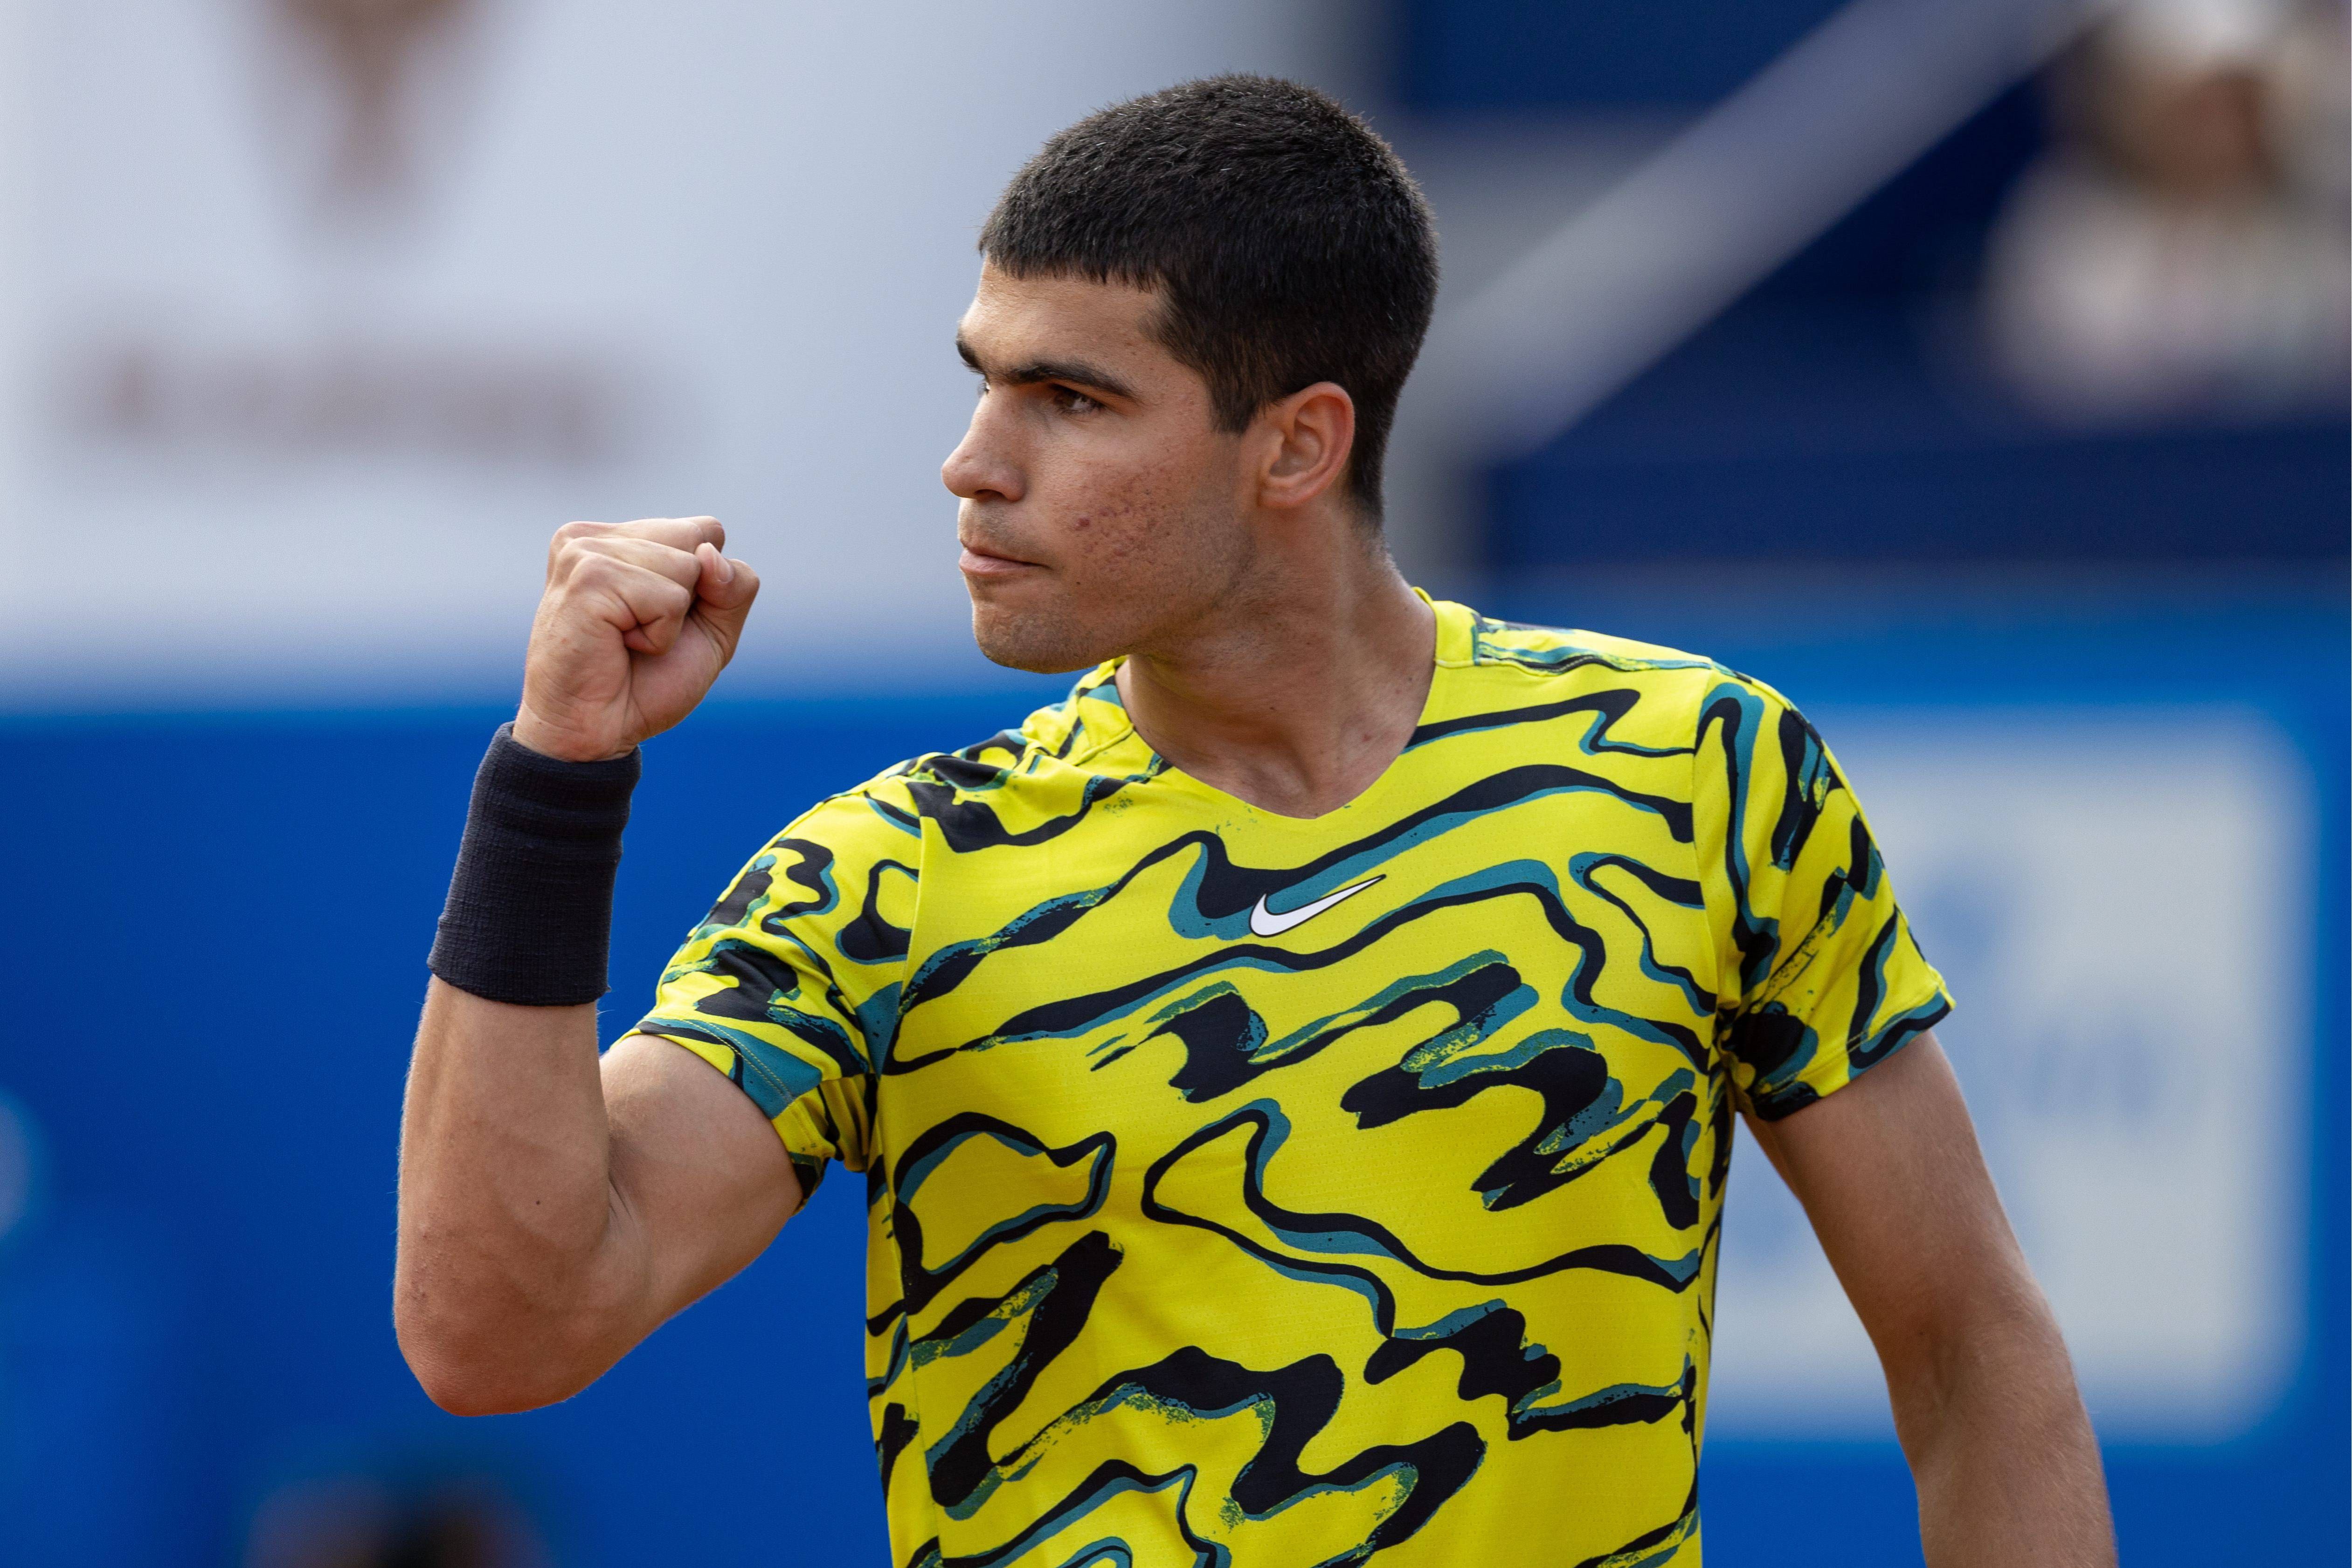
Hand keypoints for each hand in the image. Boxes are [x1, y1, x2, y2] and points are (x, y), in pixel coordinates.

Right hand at [512, 516, 760, 761]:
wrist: (596, 733)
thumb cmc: (646, 683)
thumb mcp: (711, 630)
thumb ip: (732, 586)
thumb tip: (709, 555)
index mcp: (617, 538)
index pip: (704, 531)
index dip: (706, 584)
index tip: (659, 618)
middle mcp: (595, 536)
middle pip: (700, 541)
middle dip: (690, 600)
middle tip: (640, 633)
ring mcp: (586, 551)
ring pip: (688, 567)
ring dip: (671, 622)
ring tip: (625, 641)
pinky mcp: (588, 577)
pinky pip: (669, 598)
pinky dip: (659, 636)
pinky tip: (618, 646)